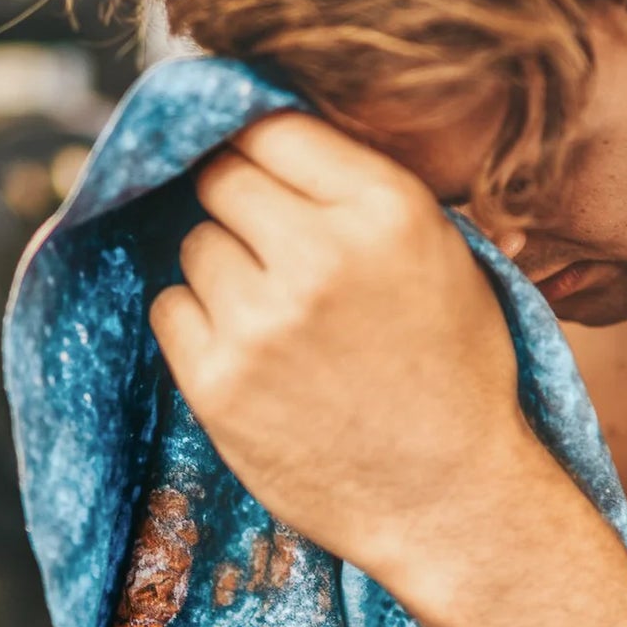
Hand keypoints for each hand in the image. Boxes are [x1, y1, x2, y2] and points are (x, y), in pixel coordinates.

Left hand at [149, 111, 544, 587]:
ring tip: (275, 316)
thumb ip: (366, 193)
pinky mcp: (218, 383)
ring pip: (195, 245)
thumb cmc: (457, 376)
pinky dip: (197, 323)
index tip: (260, 168)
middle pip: (223, 178)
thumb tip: (276, 136)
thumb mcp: (446, 258)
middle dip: (240, 204)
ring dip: (222, 269)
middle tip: (269, 247)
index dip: (261, 147)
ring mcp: (259, 322)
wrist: (451, 500)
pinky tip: (248, 352)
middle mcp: (318, 255)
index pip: (273, 126)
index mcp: (386, 210)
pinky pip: (169, 309)